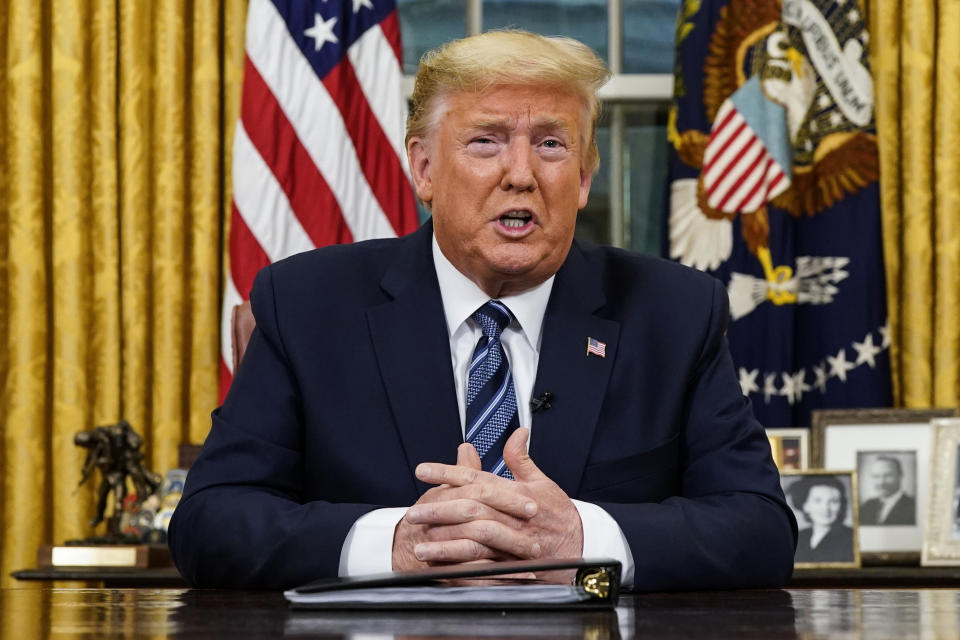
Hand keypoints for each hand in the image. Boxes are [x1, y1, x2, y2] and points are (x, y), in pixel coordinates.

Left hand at [405, 428, 583, 573]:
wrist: (581, 550)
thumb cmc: (559, 516)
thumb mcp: (543, 483)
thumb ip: (522, 459)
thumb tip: (517, 433)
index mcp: (516, 493)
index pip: (476, 478)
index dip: (447, 472)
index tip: (422, 470)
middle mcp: (512, 516)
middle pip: (471, 507)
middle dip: (438, 508)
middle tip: (413, 512)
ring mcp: (512, 542)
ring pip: (475, 539)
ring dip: (445, 542)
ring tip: (419, 544)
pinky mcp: (511, 565)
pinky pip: (482, 567)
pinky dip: (460, 567)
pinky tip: (440, 567)